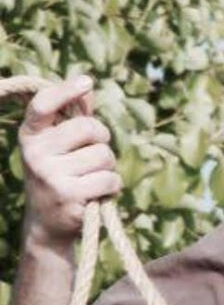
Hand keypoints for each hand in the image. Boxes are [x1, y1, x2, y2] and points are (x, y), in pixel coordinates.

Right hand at [18, 75, 120, 248]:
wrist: (48, 223)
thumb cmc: (60, 175)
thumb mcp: (60, 145)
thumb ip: (73, 117)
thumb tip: (88, 84)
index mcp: (31, 135)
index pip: (44, 104)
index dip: (66, 90)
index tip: (85, 81)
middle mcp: (35, 153)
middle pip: (89, 128)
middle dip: (102, 139)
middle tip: (95, 153)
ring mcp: (49, 174)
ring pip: (104, 156)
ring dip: (108, 167)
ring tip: (92, 177)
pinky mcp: (67, 195)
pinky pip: (109, 179)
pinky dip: (112, 186)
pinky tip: (97, 193)